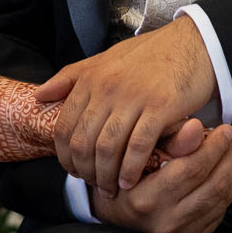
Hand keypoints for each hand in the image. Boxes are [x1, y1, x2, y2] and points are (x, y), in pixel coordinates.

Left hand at [35, 17, 218, 195]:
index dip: (65, 156)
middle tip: (92, 185)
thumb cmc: (148, 55)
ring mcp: (134, 98)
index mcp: (91, 79)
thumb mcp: (104, 60)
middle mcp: (107, 88)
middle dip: (85, 171)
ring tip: (110, 189)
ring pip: (108, 148)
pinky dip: (131, 169)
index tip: (73, 171)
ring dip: (106, 175)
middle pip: (84, 142)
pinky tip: (129, 181)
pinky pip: (139, 146)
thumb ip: (71, 77)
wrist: (192, 43)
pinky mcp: (161, 107)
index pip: (65, 127)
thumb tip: (39, 95)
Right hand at [90, 120, 231, 232]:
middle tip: (228, 137)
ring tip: (225, 151)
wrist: (114, 216)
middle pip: (213, 185)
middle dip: (227, 156)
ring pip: (221, 199)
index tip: (222, 129)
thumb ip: (169, 141)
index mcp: (146, 199)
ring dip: (230, 171)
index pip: (192, 169)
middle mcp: (165, 221)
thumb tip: (198, 128)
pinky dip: (224, 188)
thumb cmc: (121, 180)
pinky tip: (219, 173)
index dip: (213, 146)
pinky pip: (219, 211)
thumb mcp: (135, 155)